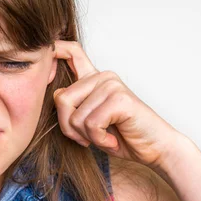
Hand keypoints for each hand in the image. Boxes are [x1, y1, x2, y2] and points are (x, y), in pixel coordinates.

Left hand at [52, 40, 181, 168]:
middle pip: (61, 99)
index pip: (71, 51)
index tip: (44, 58)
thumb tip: (56, 94)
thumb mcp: (88, 121)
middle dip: (69, 127)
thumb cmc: (121, 136)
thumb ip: (72, 106)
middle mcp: (102, 77)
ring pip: (75, 116)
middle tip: (89, 137)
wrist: (155, 149)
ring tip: (105, 137)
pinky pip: (91, 124)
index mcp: (93, 78)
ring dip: (87, 136)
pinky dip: (98, 139)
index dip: (53, 51)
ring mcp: (111, 85)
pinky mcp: (119, 99)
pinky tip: (113, 139)